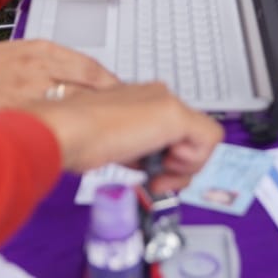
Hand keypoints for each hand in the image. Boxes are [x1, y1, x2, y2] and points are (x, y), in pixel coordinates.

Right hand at [0, 40, 118, 115]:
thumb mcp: (18, 52)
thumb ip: (48, 62)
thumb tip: (76, 74)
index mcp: (41, 49)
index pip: (88, 64)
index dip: (108, 79)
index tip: (117, 88)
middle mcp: (41, 66)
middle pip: (88, 81)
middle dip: (108, 95)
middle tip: (120, 107)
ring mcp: (33, 89)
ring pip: (75, 100)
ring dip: (92, 110)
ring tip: (103, 120)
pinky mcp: (23, 109)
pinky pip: (54, 116)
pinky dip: (68, 122)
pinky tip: (77, 130)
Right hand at [29, 82, 222, 189]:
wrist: (68, 132)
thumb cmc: (76, 139)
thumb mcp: (114, 148)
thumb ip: (135, 152)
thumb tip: (152, 168)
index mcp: (140, 101)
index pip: (170, 131)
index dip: (164, 158)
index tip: (147, 173)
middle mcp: (156, 96)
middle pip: (189, 135)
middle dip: (178, 165)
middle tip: (156, 181)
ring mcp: (167, 102)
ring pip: (203, 139)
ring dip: (184, 168)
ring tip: (157, 176)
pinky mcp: (175, 114)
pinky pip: (209, 140)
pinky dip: (191, 162)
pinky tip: (165, 165)